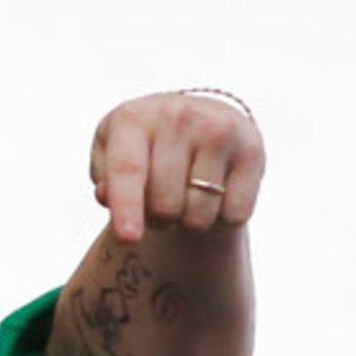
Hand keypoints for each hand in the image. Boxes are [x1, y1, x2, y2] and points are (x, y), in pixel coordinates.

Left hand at [89, 90, 264, 242]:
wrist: (198, 118)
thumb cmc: (142, 148)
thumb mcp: (110, 156)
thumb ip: (104, 181)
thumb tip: (108, 197)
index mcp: (132, 119)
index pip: (128, 170)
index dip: (127, 207)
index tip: (128, 238)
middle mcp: (178, 117)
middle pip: (164, 206)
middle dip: (157, 221)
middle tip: (160, 202)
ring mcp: (218, 130)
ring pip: (198, 216)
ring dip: (189, 222)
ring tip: (186, 195)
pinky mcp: (251, 150)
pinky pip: (234, 215)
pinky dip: (223, 217)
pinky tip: (217, 191)